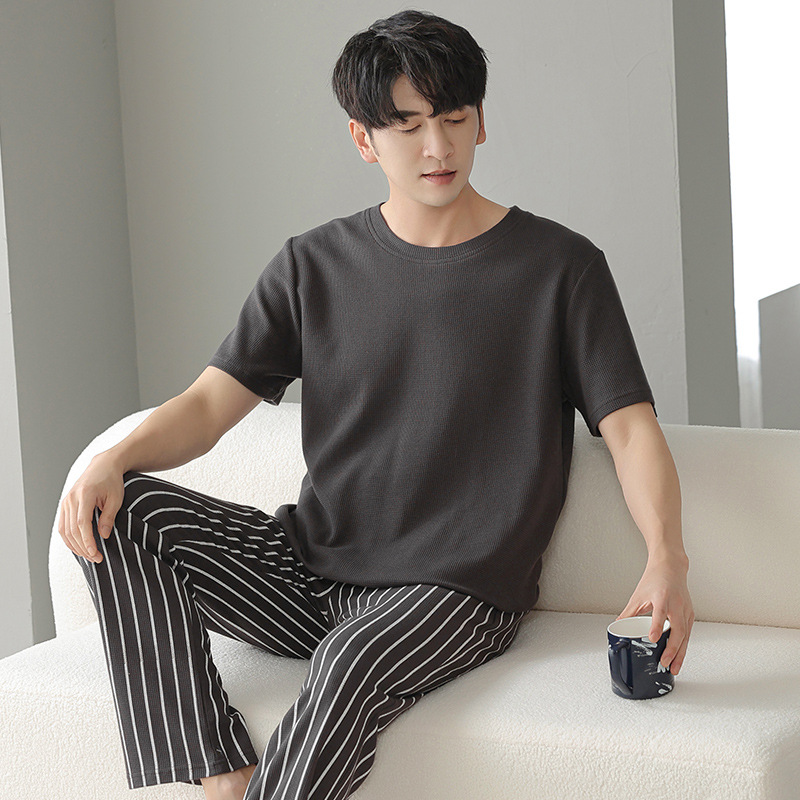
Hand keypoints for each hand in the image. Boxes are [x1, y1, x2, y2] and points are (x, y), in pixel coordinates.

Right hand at [58, 453, 124, 563]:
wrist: (103, 466)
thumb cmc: (112, 481)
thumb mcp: (116, 498)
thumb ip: (109, 517)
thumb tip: (103, 536)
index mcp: (84, 494)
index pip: (82, 523)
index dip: (87, 541)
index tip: (96, 553)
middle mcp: (71, 498)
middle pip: (72, 529)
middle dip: (83, 547)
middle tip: (97, 558)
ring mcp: (65, 502)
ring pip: (64, 530)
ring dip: (75, 546)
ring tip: (90, 556)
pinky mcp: (65, 505)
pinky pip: (63, 526)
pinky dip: (69, 539)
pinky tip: (79, 547)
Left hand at [616, 555, 693, 675]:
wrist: (671, 566)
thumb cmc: (655, 578)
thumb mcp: (638, 595)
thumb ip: (628, 612)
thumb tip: (618, 626)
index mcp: (662, 596)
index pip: (660, 613)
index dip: (656, 626)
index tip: (652, 638)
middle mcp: (676, 604)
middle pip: (677, 629)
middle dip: (672, 649)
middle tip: (664, 663)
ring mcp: (685, 610)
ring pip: (686, 635)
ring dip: (680, 653)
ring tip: (674, 668)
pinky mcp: (690, 614)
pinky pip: (688, 633)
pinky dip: (684, 646)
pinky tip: (679, 657)